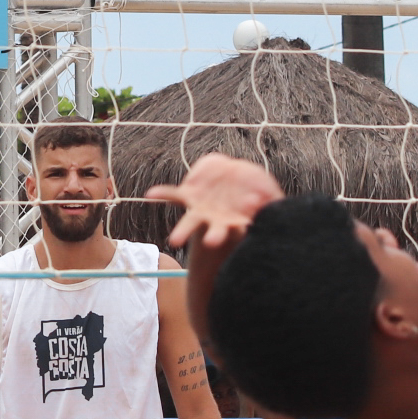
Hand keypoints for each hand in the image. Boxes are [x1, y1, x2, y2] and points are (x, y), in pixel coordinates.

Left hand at [148, 153, 284, 265]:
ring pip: (192, 222)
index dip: (246, 227)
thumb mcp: (265, 190)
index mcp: (237, 221)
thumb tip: (260, 199)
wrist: (231, 174)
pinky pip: (174, 196)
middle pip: (216, 234)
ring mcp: (201, 210)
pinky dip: (163, 194)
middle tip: (211, 245)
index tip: (248, 227)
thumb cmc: (251, 185)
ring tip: (175, 241)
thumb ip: (267, 195)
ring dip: (184, 231)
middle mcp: (218, 220)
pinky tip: (150, 195)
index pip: (243, 228)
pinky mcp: (188, 195)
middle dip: (214, 239)